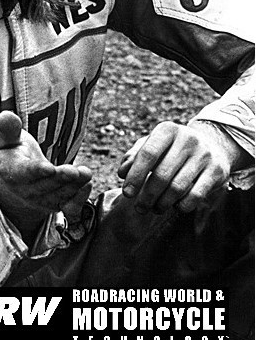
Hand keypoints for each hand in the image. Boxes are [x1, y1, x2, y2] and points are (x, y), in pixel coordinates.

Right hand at [0, 111, 91, 233]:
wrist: (17, 176)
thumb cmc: (13, 151)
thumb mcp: (7, 138)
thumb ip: (9, 128)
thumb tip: (6, 115)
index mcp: (11, 171)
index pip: (23, 173)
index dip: (36, 171)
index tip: (49, 168)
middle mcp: (25, 189)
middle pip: (45, 186)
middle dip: (60, 179)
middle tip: (74, 171)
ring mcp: (41, 199)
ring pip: (59, 196)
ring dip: (74, 186)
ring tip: (85, 173)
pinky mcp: (56, 204)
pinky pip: (68, 208)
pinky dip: (79, 200)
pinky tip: (87, 185)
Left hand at [118, 119, 246, 212]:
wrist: (214, 145)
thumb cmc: (172, 149)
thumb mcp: (153, 145)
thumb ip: (134, 156)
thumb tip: (122, 173)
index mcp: (167, 130)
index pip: (148, 154)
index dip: (135, 176)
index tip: (127, 194)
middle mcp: (188, 139)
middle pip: (161, 175)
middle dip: (147, 196)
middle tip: (140, 208)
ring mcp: (205, 155)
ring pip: (177, 188)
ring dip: (162, 204)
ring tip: (155, 209)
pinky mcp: (217, 171)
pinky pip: (196, 195)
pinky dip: (182, 206)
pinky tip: (176, 207)